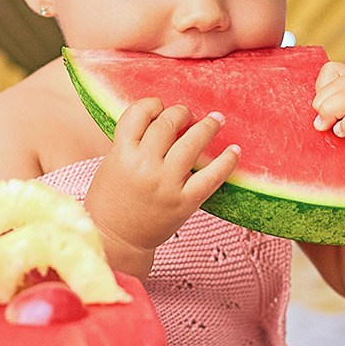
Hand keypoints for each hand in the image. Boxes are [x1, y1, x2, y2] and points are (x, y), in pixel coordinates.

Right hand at [84, 99, 238, 272]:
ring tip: (216, 120)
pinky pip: (212, 176)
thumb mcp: (111, 164)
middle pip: (168, 123)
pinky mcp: (184, 202)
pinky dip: (227, 161)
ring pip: (193, 141)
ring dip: (208, 126)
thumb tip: (165, 121)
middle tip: (189, 115)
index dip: (153, 104)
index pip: (139, 112)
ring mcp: (166, 183)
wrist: (115, 241)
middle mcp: (144, 165)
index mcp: (121, 153)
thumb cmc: (109, 203)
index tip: (161, 108)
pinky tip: (235, 151)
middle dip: (181, 113)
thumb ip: (132, 143)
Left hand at [311, 61, 344, 183]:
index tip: (316, 109)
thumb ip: (329, 109)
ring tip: (329, 128)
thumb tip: (310, 107)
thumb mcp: (340, 122)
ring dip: (336, 110)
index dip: (321, 87)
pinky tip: (342, 133)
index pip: (336, 70)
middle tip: (318, 122)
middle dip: (325, 100)